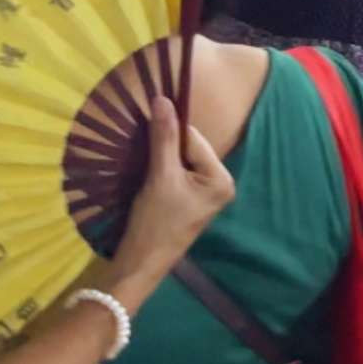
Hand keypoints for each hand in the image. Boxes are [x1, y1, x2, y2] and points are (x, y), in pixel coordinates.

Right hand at [106, 97, 234, 296]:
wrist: (140, 264)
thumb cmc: (155, 222)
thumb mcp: (160, 176)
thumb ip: (164, 137)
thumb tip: (163, 99)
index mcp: (222, 178)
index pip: (195, 139)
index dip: (170, 133)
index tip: (146, 130)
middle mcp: (221, 184)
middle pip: (189, 150)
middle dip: (166, 148)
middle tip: (142, 155)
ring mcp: (206, 195)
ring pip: (180, 162)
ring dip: (161, 159)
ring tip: (143, 168)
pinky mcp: (190, 202)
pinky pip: (177, 175)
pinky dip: (161, 172)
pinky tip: (147, 180)